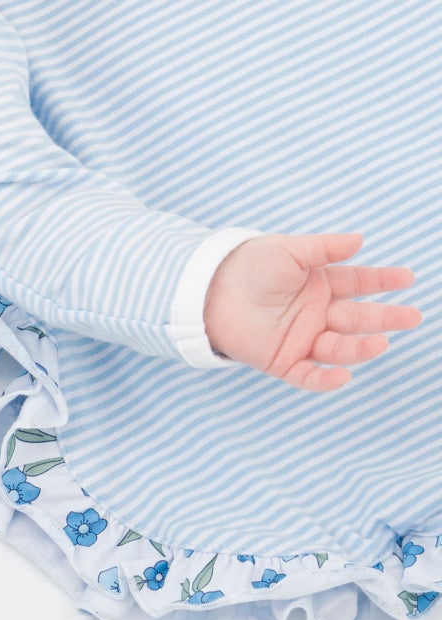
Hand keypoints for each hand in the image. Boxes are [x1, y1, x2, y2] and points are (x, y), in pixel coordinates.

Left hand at [204, 233, 421, 390]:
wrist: (207, 290)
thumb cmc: (246, 265)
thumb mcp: (287, 250)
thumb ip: (323, 249)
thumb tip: (360, 240)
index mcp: (318, 284)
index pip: (358, 283)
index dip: (382, 281)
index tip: (407, 278)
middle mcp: (315, 313)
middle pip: (357, 318)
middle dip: (385, 318)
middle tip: (412, 317)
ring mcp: (301, 338)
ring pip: (338, 347)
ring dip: (360, 348)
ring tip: (380, 343)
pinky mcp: (282, 360)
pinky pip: (309, 376)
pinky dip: (326, 379)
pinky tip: (344, 376)